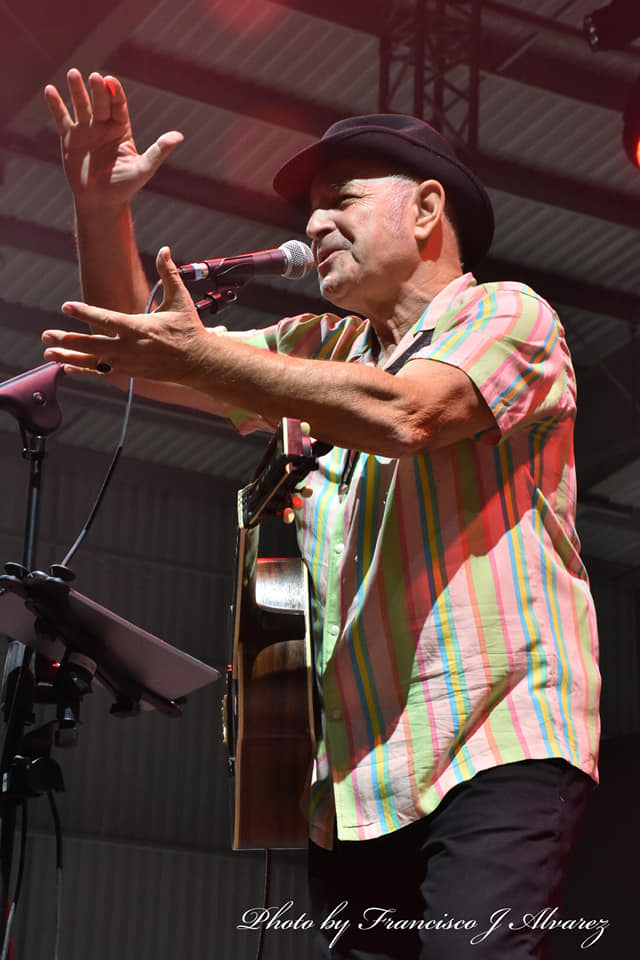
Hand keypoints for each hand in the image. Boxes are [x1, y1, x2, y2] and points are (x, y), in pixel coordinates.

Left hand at [42, 247, 208, 382]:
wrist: (199, 362)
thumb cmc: (189, 329)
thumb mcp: (180, 300)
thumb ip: (169, 274)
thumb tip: (165, 249)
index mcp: (141, 328)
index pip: (107, 319)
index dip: (85, 312)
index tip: (66, 307)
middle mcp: (131, 348)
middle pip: (93, 344)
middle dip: (68, 339)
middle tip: (46, 335)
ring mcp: (129, 363)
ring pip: (93, 361)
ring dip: (70, 356)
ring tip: (49, 353)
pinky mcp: (130, 373)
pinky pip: (101, 372)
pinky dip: (84, 369)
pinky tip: (67, 367)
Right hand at [44, 69, 182, 211]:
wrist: (101, 203)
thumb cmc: (124, 187)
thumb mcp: (144, 169)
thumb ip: (159, 151)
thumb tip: (179, 136)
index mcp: (122, 129)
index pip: (118, 106)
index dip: (115, 93)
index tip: (111, 81)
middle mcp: (103, 125)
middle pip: (100, 103)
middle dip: (97, 90)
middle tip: (93, 77)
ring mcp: (86, 130)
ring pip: (81, 105)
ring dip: (77, 90)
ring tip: (73, 74)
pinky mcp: (69, 139)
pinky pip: (62, 119)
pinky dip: (56, 105)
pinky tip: (49, 90)